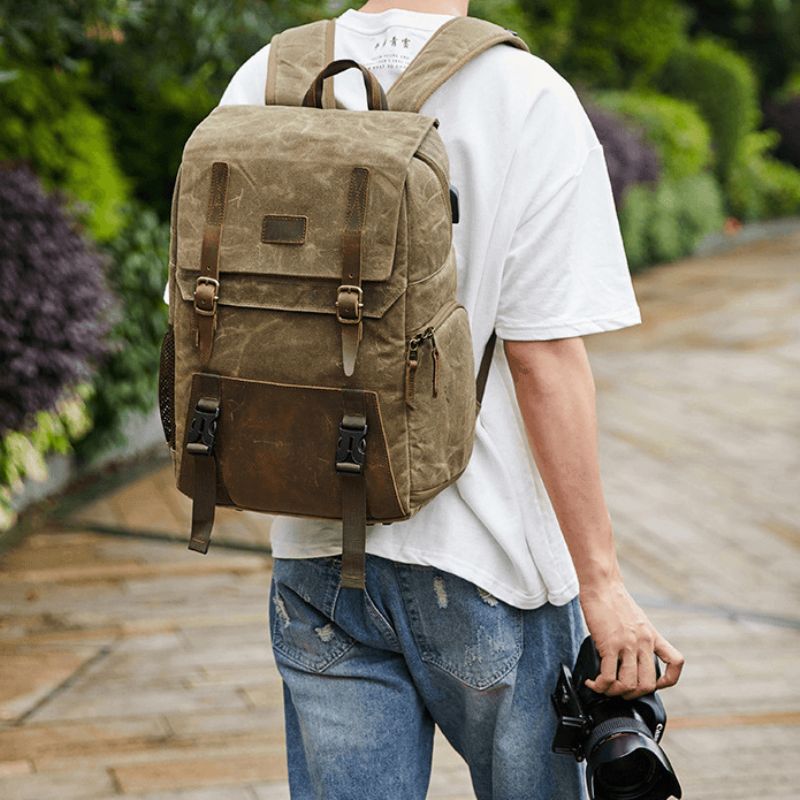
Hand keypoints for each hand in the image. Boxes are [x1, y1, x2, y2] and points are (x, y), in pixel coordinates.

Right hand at [579, 578, 684, 699]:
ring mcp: (628, 644)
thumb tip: (628, 654)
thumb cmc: (614, 599)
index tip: (654, 684)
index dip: (668, 680)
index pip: (675, 662)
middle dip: (632, 694)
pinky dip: (600, 685)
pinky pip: (608, 676)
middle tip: (619, 690)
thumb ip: (637, 636)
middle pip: (647, 684)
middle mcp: (644, 642)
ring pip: (628, 685)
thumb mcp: (636, 618)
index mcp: (652, 636)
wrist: (602, 585)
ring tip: (603, 687)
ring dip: (614, 692)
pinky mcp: (610, 644)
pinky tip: (592, 682)